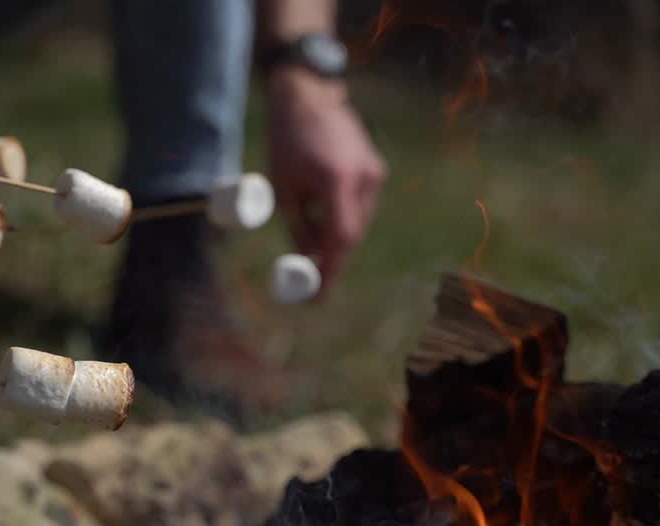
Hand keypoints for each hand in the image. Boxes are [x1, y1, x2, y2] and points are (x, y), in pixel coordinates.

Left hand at [265, 68, 387, 296]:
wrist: (309, 97)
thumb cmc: (287, 140)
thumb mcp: (284, 188)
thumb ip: (298, 226)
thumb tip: (306, 260)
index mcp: (337, 182)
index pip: (341, 239)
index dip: (331, 270)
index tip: (319, 295)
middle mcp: (364, 178)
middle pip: (352, 234)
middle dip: (331, 256)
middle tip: (309, 272)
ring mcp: (374, 172)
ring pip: (358, 221)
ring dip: (337, 236)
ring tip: (311, 237)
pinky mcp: (376, 168)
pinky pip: (362, 205)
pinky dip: (344, 217)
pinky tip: (324, 212)